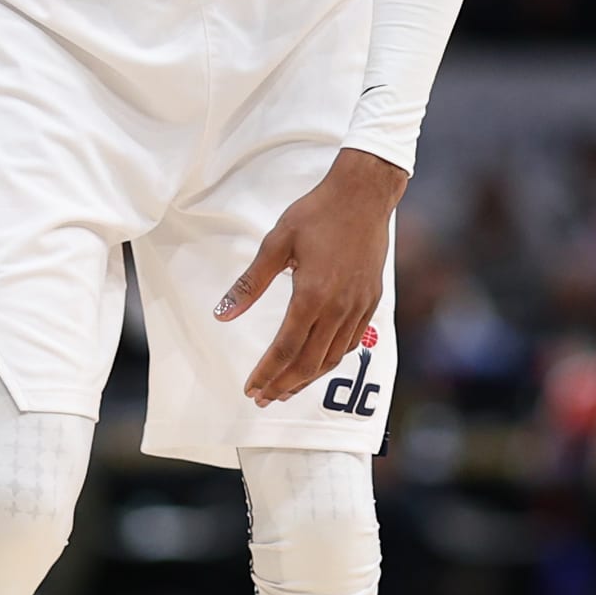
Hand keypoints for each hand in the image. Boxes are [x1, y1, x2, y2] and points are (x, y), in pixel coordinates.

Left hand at [216, 149, 407, 407]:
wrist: (364, 195)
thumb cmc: (317, 214)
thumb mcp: (275, 244)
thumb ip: (250, 284)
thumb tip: (223, 314)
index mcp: (313, 295)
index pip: (285, 349)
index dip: (266, 373)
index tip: (251, 389)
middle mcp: (339, 309)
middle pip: (309, 363)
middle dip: (283, 385)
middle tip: (263, 399)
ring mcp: (359, 307)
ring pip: (332, 358)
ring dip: (307, 379)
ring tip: (285, 390)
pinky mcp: (371, 302)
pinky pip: (350, 344)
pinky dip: (330, 360)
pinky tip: (316, 363)